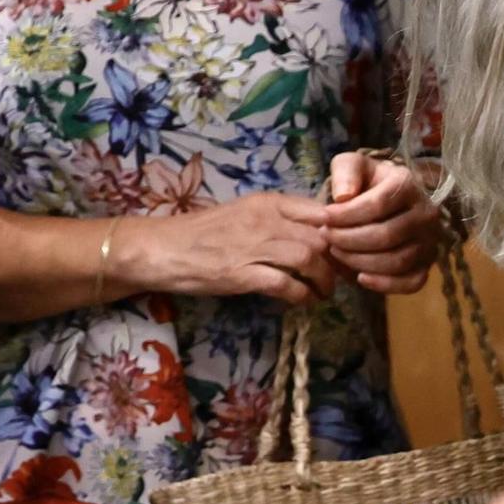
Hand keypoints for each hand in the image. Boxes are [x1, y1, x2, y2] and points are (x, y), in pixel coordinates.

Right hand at [122, 192, 335, 305]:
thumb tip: (312, 234)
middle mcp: (265, 220)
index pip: (320, 211)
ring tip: (323, 293)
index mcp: (267, 202)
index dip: (339, 234)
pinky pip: (286, 285)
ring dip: (324, 281)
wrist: (161, 248)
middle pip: (321, 238)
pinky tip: (302, 301)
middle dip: (336, 262)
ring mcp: (254, 246)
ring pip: (309, 260)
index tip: (342, 252)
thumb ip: (276, 220)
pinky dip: (302, 296)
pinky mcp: (242, 274)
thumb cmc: (200, 232)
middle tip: (338, 277)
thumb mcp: (243, 215)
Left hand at [322, 152, 445, 294]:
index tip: (323, 218)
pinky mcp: (427, 264)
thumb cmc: (366, 182)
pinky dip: (385, 285)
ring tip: (336, 252)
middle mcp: (426, 213)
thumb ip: (345, 170)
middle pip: (385, 235)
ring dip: (359, 261)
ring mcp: (430, 241)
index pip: (377, 205)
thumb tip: (343, 197)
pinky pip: (412, 282)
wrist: (387, 200)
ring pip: (396, 261)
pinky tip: (360, 278)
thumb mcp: (352, 165)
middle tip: (326, 237)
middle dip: (348, 240)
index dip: (345, 215)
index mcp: (407, 184)